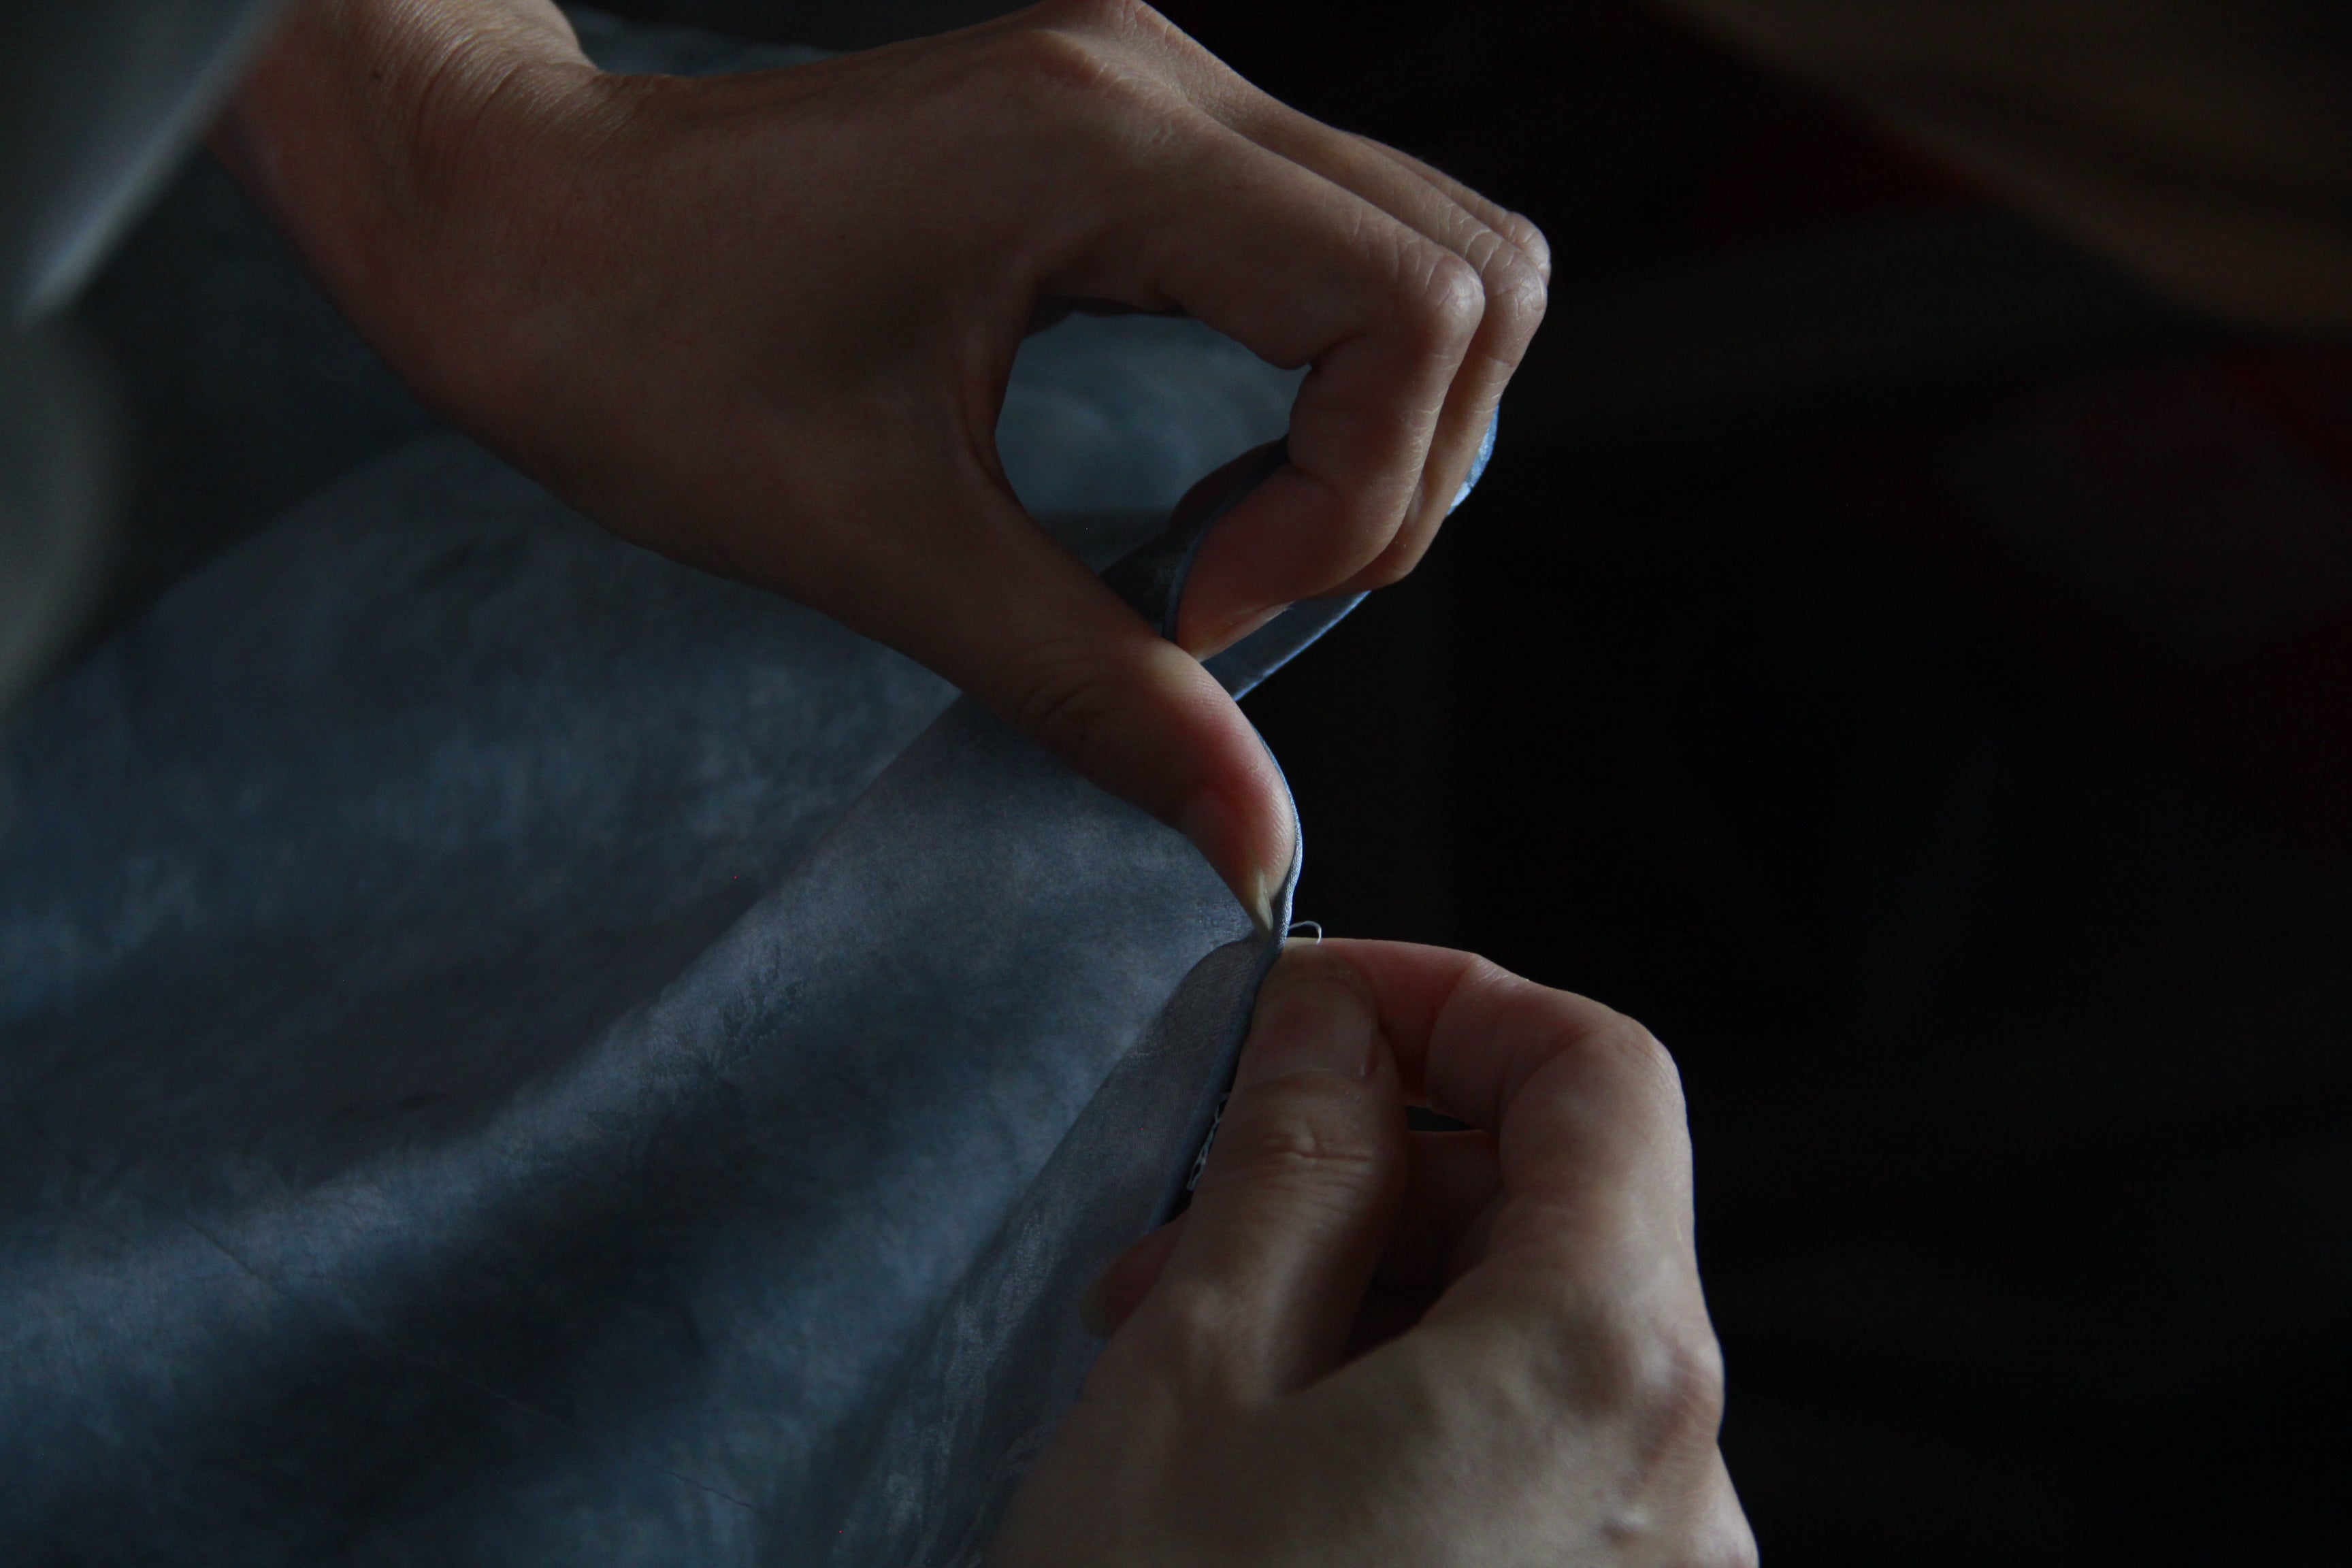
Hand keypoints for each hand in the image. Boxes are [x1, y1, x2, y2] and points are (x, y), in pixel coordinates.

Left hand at [214, 0, 1548, 925]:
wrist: (506, 219)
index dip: (1356, 496)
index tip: (1199, 607)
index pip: (1416, 309)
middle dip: (1402, 472)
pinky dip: (1319, 393)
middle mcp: (1166, 84)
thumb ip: (1090, 686)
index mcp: (1110, 147)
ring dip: (1376, 433)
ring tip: (1227, 549)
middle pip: (1473, 270)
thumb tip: (1252, 841)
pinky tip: (1209, 491)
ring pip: (1428, 254)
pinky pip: (1331, 254)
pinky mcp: (1131, 137)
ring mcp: (1158, 93)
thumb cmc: (639, 352)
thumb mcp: (872, 542)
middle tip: (1237, 587)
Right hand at [993, 940, 1753, 1566]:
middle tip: (1187, 1218)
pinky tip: (1255, 1476)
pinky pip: (1530, 1479)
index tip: (1319, 1005)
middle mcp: (1683, 1495)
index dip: (1457, 1003)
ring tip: (1183, 1364)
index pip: (1605, 1075)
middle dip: (1381, 1174)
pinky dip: (1405, 1423)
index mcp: (1606, 1372)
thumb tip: (1338, 1030)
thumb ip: (1291, 1165)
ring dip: (1369, 1307)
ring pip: (1536, 1354)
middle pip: (1571, 1217)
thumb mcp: (1193, 1380)